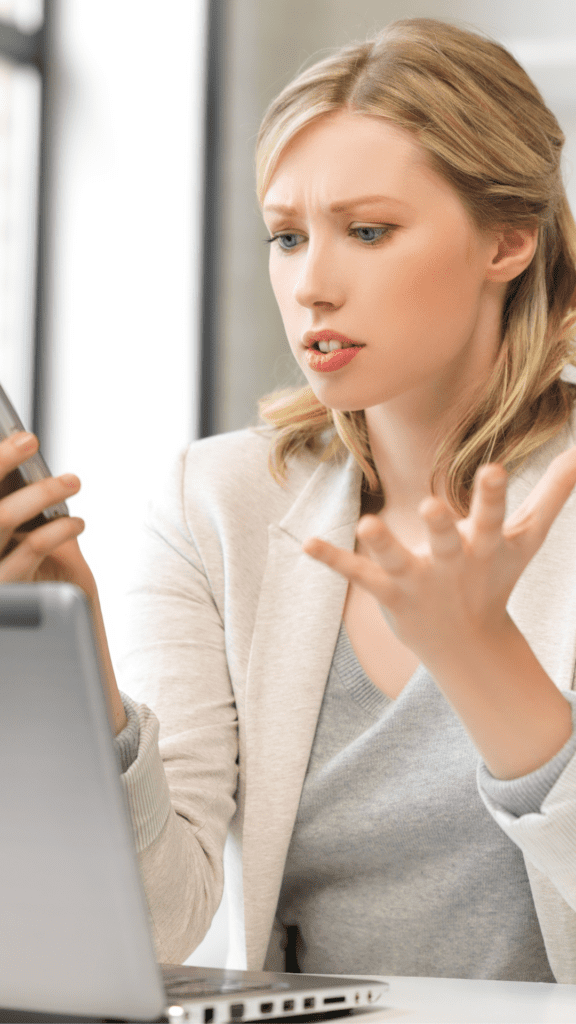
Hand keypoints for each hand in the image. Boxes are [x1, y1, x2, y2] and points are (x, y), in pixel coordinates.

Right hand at [0, 431, 126, 733]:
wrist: (17, 680)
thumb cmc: (19, 610)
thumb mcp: (17, 564)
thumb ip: (15, 528)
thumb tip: (22, 476)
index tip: (12, 437)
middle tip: (30, 440)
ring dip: (38, 495)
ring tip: (71, 480)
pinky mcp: (4, 598)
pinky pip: (28, 553)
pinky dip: (55, 530)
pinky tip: (76, 521)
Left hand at [302, 447, 575, 665]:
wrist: (468, 644)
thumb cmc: (495, 578)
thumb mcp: (525, 539)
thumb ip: (552, 494)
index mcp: (485, 546)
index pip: (492, 517)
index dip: (492, 496)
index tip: (492, 468)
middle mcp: (452, 564)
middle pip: (447, 542)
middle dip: (440, 526)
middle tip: (430, 505)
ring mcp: (418, 580)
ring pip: (397, 560)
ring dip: (382, 544)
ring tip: (365, 523)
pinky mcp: (389, 593)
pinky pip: (359, 575)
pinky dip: (334, 560)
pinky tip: (307, 544)